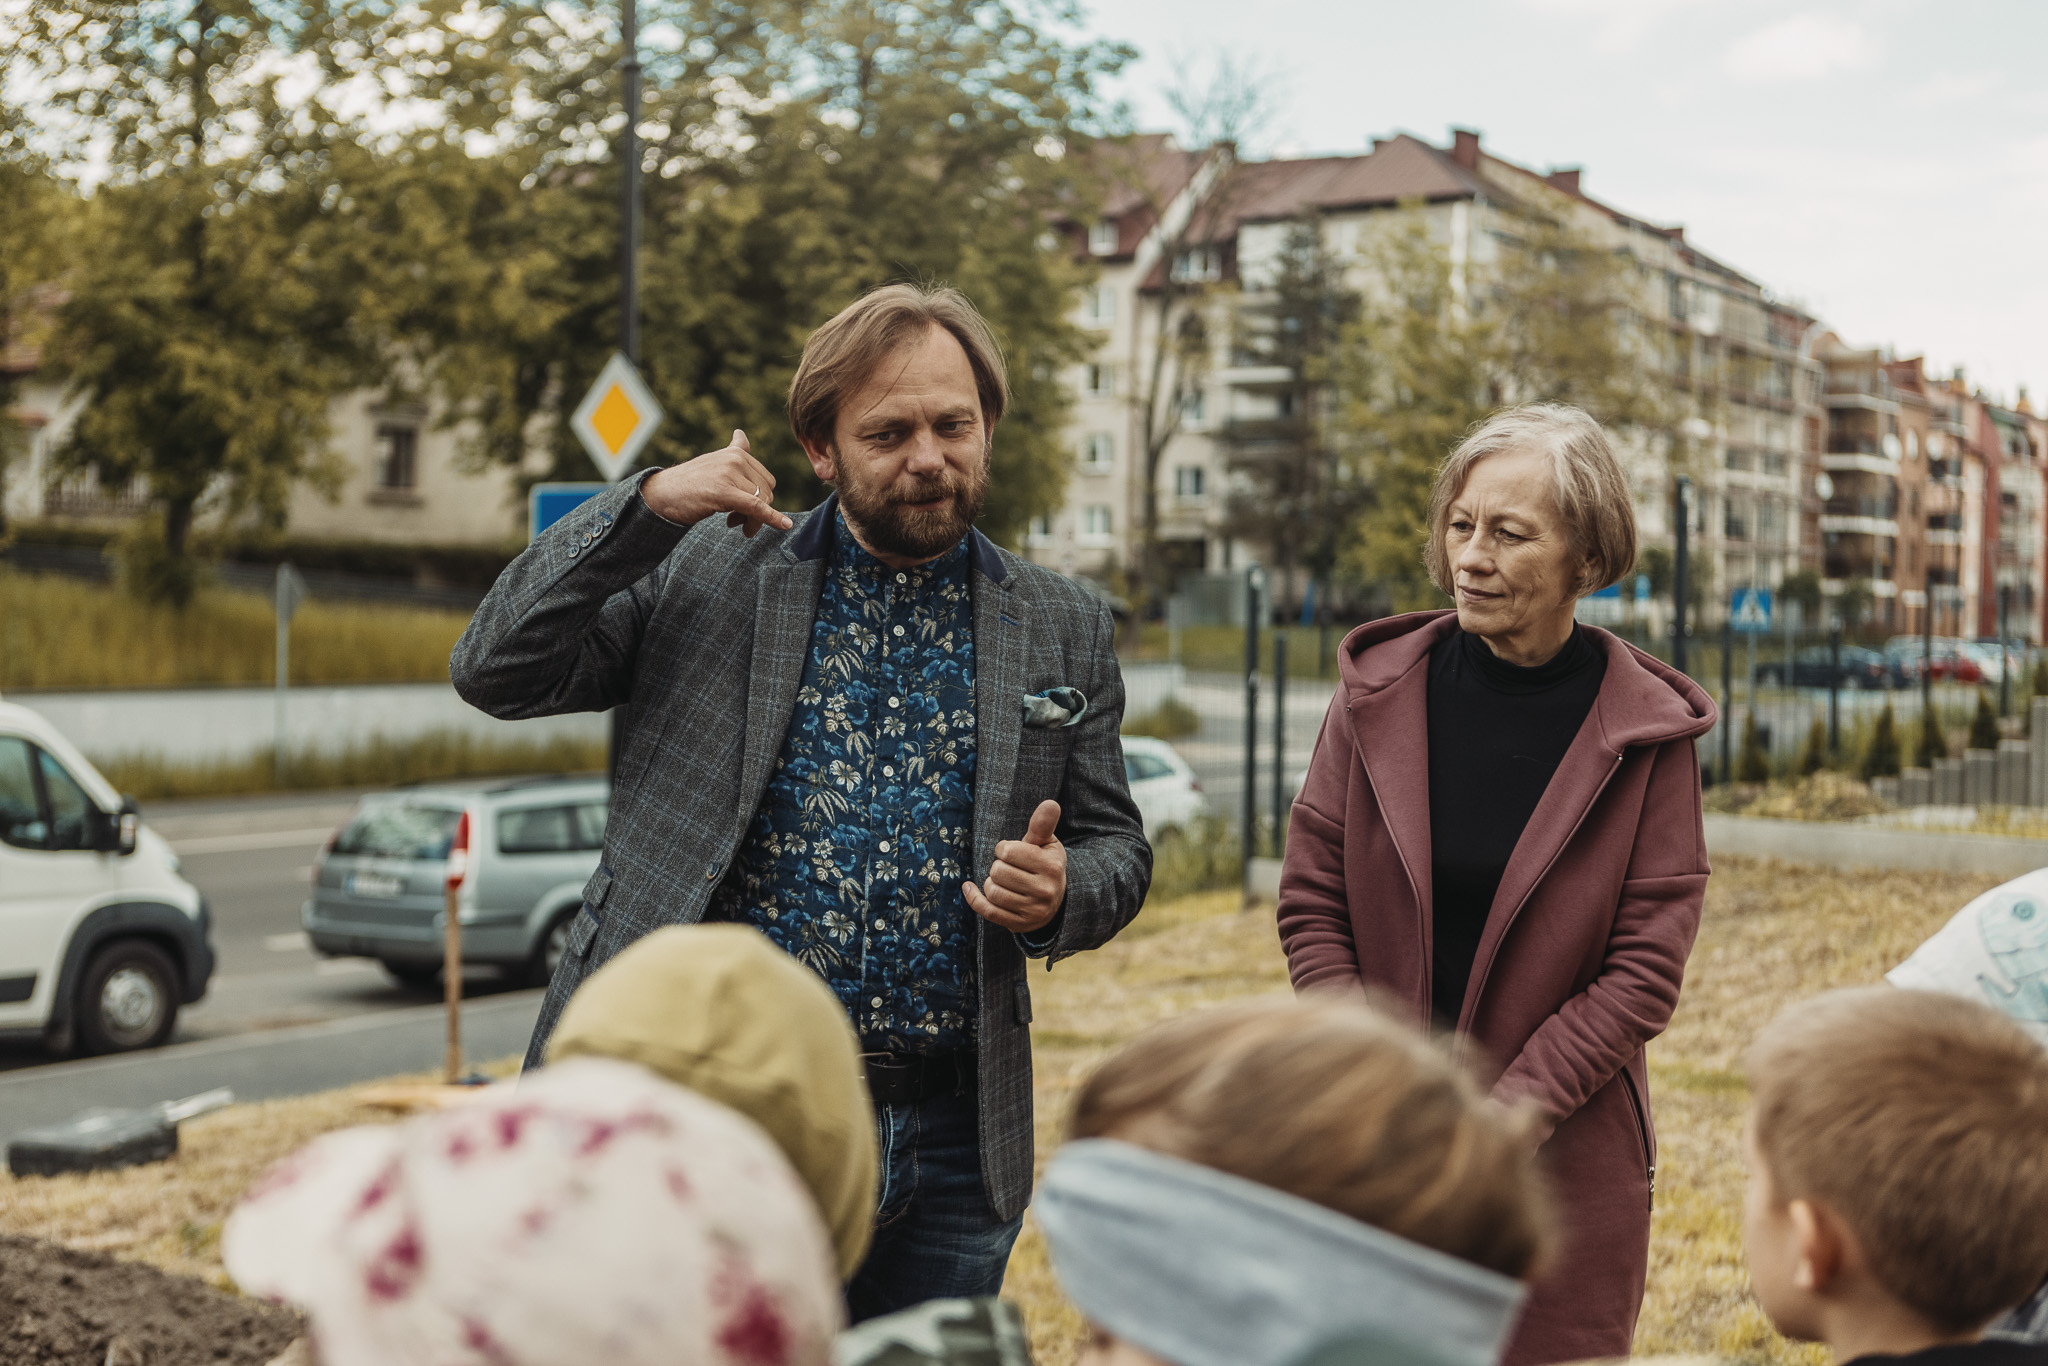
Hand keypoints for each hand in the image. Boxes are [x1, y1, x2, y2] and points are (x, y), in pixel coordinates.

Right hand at [640, 429, 794, 535]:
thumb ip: (733, 451)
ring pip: (762, 503)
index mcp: (736, 453)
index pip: (766, 480)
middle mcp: (735, 459)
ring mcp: (730, 474)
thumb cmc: (688, 483)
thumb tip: (742, 434)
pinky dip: (772, 518)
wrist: (661, 494)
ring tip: (732, 524)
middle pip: (767, 492)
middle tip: (736, 522)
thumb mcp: (714, 463)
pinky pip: (757, 507)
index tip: (742, 511)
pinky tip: (784, 526)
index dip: (760, 499)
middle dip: (758, 511)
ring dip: (752, 521)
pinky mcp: (724, 491)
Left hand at [963, 799, 1065, 933]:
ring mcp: (1033, 911)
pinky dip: (974, 899)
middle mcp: (1045, 890)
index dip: (1003, 848)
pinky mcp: (1019, 924)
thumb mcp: (1047, 843)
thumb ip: (1042, 824)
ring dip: (990, 883)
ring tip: (1002, 880)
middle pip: (998, 872)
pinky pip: (988, 911)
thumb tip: (1050, 803)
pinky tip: (969, 888)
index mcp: (1051, 866)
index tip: (1010, 851)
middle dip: (997, 866)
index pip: (1009, 852)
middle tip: (1007, 868)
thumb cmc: (1044, 863)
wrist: (1056, 899)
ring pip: (992, 892)